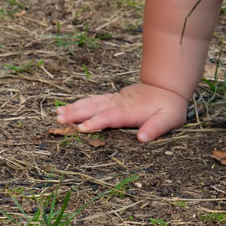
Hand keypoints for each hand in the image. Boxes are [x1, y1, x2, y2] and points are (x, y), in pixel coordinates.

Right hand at [55, 82, 188, 142]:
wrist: (168, 86)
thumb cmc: (169, 106)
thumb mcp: (169, 119)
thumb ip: (156, 128)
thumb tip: (142, 138)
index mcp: (130, 110)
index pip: (110, 117)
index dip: (96, 122)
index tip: (82, 128)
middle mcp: (119, 103)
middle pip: (95, 108)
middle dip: (76, 113)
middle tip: (59, 119)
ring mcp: (115, 99)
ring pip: (91, 102)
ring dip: (74, 107)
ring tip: (57, 113)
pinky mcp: (113, 99)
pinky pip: (93, 100)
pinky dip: (80, 103)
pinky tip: (69, 107)